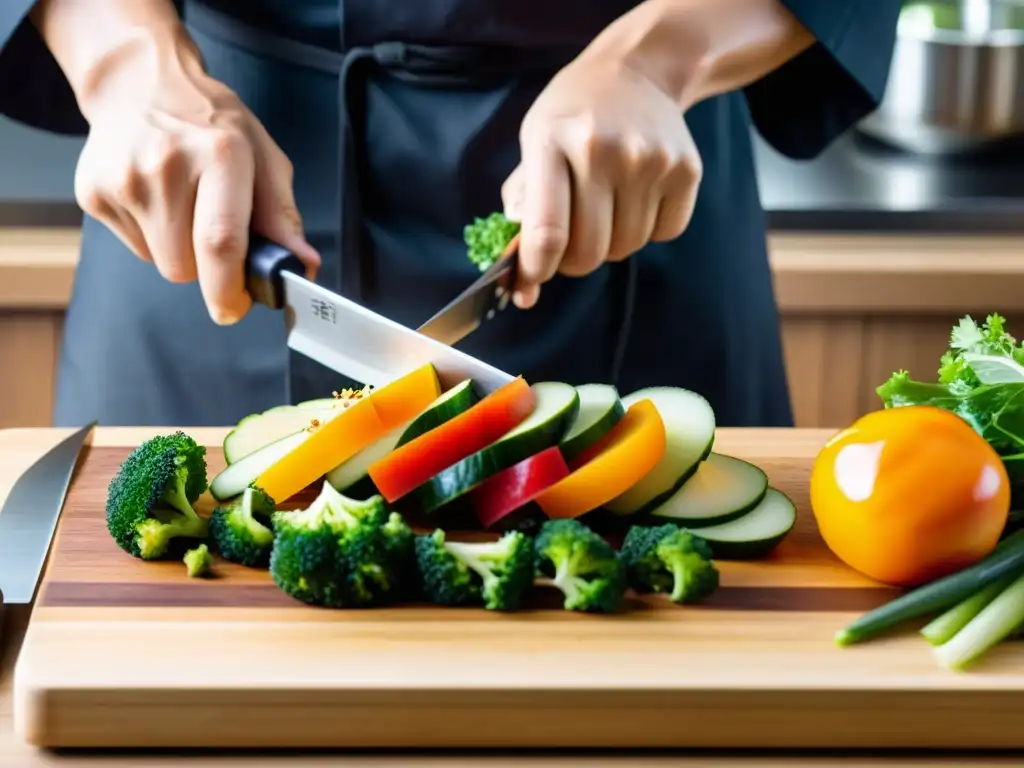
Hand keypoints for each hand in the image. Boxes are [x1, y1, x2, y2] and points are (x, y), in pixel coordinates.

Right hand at [73, 57, 319, 323]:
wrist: (141, 84)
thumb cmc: (214, 127)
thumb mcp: (264, 158)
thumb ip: (283, 217)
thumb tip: (303, 267)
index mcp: (220, 155)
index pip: (220, 242)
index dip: (229, 289)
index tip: (236, 307)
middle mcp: (166, 165)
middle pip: (186, 267)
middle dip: (209, 269)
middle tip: (216, 235)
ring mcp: (123, 179)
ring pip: (161, 263)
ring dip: (180, 253)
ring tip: (184, 207)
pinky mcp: (92, 191)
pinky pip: (135, 248)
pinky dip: (152, 237)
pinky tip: (156, 199)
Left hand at [502, 55, 701, 308]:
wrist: (637, 70)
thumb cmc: (574, 116)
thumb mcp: (534, 141)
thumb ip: (523, 204)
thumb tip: (521, 277)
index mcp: (552, 142)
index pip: (547, 232)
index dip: (536, 270)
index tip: (530, 282)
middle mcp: (603, 151)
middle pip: (589, 251)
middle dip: (573, 262)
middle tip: (569, 245)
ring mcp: (649, 160)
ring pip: (626, 247)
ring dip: (611, 244)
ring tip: (605, 209)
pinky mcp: (685, 170)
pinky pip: (664, 233)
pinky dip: (647, 229)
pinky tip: (636, 197)